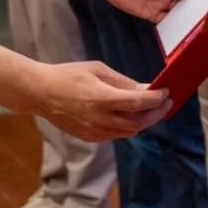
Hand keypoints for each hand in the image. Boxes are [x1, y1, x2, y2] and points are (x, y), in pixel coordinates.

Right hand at [30, 61, 171, 140]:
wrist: (41, 93)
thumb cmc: (69, 75)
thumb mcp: (98, 70)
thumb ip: (122, 82)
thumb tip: (145, 89)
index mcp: (101, 98)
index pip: (138, 103)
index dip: (156, 99)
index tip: (166, 92)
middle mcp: (99, 119)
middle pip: (138, 122)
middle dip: (156, 114)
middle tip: (166, 103)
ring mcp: (94, 131)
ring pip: (129, 132)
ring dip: (144, 121)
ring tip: (153, 109)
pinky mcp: (89, 137)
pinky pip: (116, 134)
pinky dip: (129, 126)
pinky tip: (132, 115)